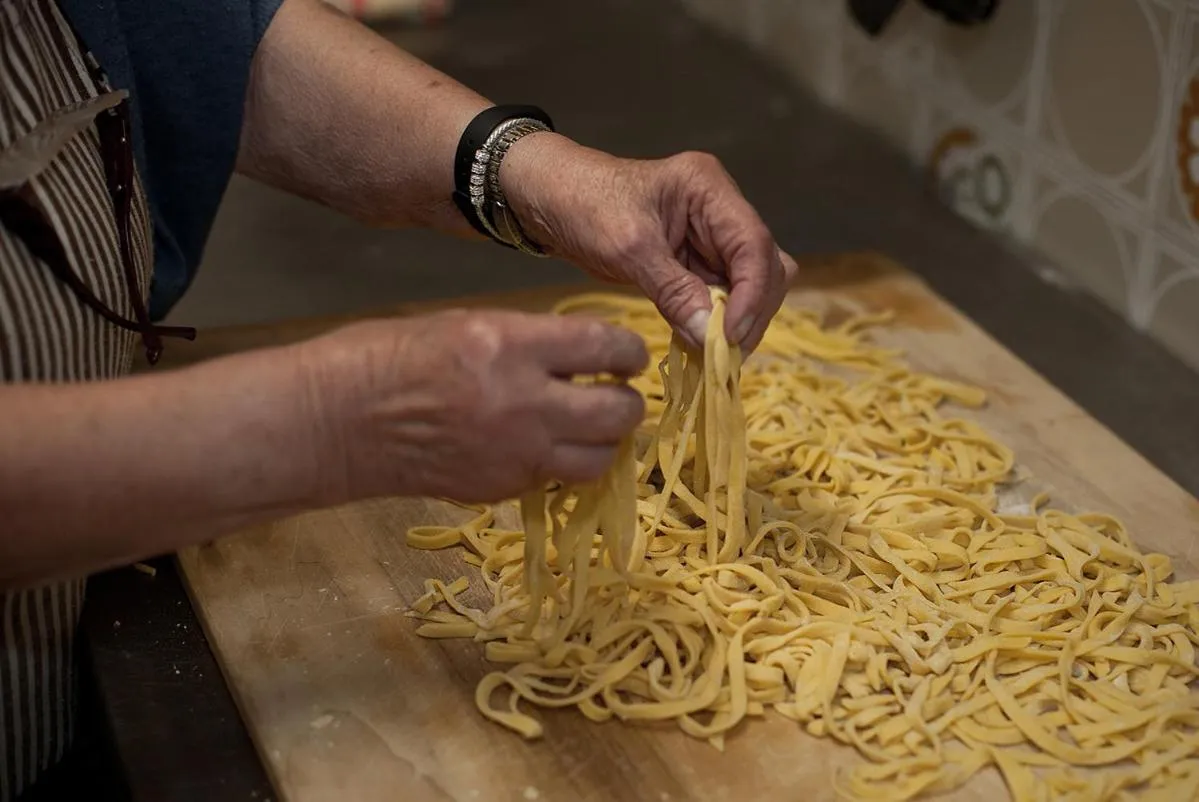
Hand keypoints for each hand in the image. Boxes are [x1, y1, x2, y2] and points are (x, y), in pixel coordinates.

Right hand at [300, 310, 647, 503]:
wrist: (336, 421)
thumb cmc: (387, 356)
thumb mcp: (465, 325)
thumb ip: (527, 342)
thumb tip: (578, 355)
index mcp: (510, 346)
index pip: (606, 347)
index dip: (629, 351)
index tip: (629, 355)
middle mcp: (524, 403)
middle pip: (619, 413)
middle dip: (628, 401)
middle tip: (616, 391)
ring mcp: (515, 454)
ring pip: (600, 459)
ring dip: (604, 441)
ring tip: (587, 426)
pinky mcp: (500, 489)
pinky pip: (556, 479)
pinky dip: (561, 463)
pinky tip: (542, 445)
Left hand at [501, 134, 798, 351]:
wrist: (547, 198)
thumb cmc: (582, 204)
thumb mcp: (627, 248)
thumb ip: (673, 291)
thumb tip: (710, 337)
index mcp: (708, 188)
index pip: (754, 244)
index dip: (752, 294)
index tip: (732, 336)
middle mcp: (719, 210)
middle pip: (764, 266)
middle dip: (751, 310)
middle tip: (725, 354)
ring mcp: (710, 237)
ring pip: (750, 285)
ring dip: (738, 320)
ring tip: (713, 354)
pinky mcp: (695, 262)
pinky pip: (721, 296)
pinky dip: (715, 321)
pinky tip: (700, 345)